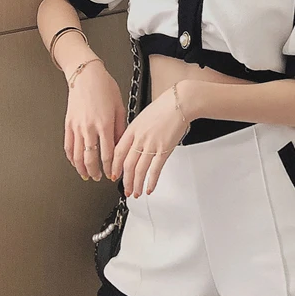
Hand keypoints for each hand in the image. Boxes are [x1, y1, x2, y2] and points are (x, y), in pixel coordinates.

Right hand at [63, 61, 126, 181]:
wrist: (86, 75)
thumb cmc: (104, 87)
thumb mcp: (119, 107)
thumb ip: (121, 128)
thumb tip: (122, 144)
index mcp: (104, 124)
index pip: (107, 154)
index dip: (110, 167)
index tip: (113, 174)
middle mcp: (89, 127)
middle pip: (90, 158)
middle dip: (96, 172)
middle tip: (100, 177)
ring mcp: (77, 127)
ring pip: (77, 156)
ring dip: (82, 169)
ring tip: (87, 175)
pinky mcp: (68, 124)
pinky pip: (68, 146)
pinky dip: (71, 158)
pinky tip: (75, 162)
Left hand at [111, 82, 191, 196]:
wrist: (180, 102)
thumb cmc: (165, 107)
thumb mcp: (143, 116)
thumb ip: (136, 131)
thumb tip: (132, 144)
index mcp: (132, 129)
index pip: (118, 152)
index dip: (114, 166)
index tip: (114, 174)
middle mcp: (140, 138)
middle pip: (127, 164)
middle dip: (125, 181)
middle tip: (125, 189)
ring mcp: (152, 144)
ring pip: (139, 170)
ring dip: (136, 184)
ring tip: (136, 193)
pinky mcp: (164, 149)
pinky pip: (155, 169)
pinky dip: (151, 181)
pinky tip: (150, 188)